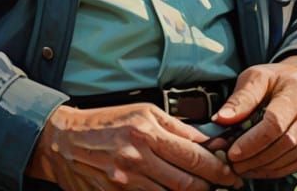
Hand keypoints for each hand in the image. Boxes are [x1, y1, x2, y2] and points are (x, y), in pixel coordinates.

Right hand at [25, 102, 244, 190]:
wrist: (65, 141)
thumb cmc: (106, 123)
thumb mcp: (143, 113)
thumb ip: (176, 128)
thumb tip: (208, 141)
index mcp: (146, 131)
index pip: (193, 154)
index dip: (218, 168)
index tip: (231, 173)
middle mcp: (137, 157)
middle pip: (188, 182)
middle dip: (211, 186)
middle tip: (225, 185)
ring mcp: (126, 181)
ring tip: (202, 189)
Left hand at [209, 57, 296, 179]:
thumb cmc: (277, 79)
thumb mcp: (257, 77)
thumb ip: (241, 98)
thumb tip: (220, 119)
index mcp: (296, 89)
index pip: (275, 123)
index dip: (252, 141)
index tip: (232, 152)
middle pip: (284, 143)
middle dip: (255, 158)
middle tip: (233, 164)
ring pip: (291, 157)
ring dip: (264, 167)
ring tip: (242, 168)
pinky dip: (276, 170)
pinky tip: (258, 169)